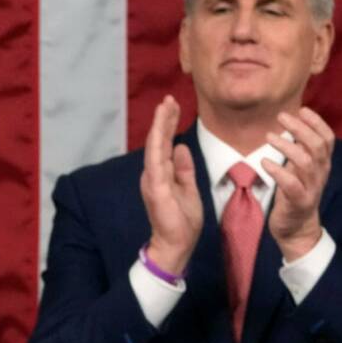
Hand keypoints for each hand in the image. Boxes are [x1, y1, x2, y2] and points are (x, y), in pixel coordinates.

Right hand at [140, 96, 202, 273]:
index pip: (164, 144)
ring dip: (159, 125)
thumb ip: (183, 169)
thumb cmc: (182, 221)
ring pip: (155, 146)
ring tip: (165, 105)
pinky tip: (160, 129)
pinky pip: (156, 161)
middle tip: (169, 98)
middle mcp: (153, 174)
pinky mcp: (156, 188)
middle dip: (163, 118)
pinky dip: (157, 144)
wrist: (176, 244)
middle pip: (157, 140)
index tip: (173, 105)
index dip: (168, 124)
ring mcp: (153, 180)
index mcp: (161, 174)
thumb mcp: (188, 189)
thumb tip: (180, 147)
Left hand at [264, 108, 332, 260]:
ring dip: (287, 146)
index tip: (301, 109)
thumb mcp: (299, 170)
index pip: (327, 138)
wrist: (296, 228)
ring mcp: (311, 188)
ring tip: (268, 136)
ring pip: (305, 162)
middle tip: (281, 116)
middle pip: (317, 146)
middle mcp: (320, 173)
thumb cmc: (294, 194)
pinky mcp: (298, 202)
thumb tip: (293, 126)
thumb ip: (300, 151)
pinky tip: (264, 162)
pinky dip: (278, 171)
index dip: (317, 122)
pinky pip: (291, 184)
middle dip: (301, 128)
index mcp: (322, 164)